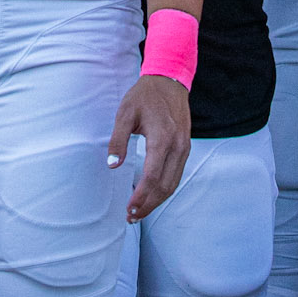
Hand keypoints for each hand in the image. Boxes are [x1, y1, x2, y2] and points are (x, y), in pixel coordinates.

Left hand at [106, 74, 190, 221]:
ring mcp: (184, 147)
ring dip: (157, 200)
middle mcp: (178, 146)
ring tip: (140, 211)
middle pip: (165, 186)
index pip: (152, 177)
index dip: (141, 196)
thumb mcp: (125, 113)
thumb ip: (118, 139)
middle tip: (132, 216)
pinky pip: (177, 174)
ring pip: (173, 183)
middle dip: (149, 204)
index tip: (129, 209)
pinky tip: (152, 194)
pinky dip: (165, 188)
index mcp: (162, 138)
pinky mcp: (185, 147)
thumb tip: (112, 165)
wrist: (169, 80)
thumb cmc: (144, 95)